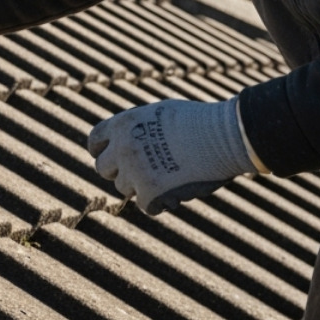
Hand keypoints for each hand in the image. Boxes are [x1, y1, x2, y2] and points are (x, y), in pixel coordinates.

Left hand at [87, 98, 253, 214]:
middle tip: (139, 173)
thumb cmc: (199, 122)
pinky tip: (177, 191)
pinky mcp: (149, 194)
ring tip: (171, 175)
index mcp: (122, 125)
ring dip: (142, 186)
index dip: (101, 151)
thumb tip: (128, 141)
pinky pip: (145, 206)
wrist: (224, 136)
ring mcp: (134, 172)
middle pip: (103, 168)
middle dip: (118, 171)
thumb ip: (139, 128)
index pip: (95, 142)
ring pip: (124, 188)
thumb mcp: (159, 114)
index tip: (109, 157)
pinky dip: (159, 202)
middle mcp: (122, 149)